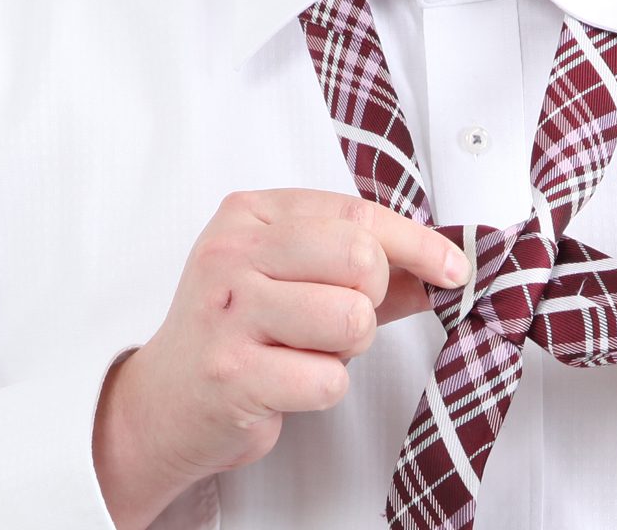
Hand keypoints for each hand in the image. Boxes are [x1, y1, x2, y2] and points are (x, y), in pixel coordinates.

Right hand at [92, 189, 470, 529]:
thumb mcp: (293, 279)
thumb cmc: (239, 332)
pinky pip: (329, 379)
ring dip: (350, 346)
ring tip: (310, 350)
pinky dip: (325, 388)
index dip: (419, 244)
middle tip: (341, 319)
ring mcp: (228, 313)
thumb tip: (444, 267)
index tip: (452, 268)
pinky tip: (288, 383)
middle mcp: (233, 254)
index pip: (358, 214)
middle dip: (372, 298)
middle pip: (361, 259)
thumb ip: (368, 267)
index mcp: (250, 215)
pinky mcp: (232, 375)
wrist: (164, 403)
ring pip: (352, 318)